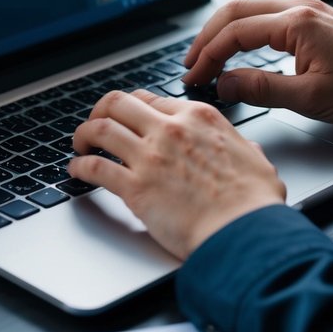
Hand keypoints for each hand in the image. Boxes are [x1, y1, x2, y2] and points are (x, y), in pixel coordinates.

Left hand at [70, 90, 285, 259]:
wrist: (244, 232)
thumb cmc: (253, 203)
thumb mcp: (256, 160)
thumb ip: (244, 148)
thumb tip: (246, 149)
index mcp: (199, 118)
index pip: (153, 100)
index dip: (136, 109)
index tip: (130, 119)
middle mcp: (170, 129)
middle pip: (119, 103)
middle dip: (101, 110)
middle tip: (96, 122)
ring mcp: (150, 156)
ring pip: (100, 129)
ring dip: (83, 134)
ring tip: (79, 144)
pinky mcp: (135, 187)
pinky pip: (94, 167)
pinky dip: (79, 167)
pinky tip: (76, 171)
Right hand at [183, 0, 332, 127]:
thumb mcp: (311, 99)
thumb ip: (262, 89)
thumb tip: (225, 84)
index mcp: (298, 23)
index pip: (236, 33)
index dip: (208, 56)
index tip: (194, 77)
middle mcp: (301, 9)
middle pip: (237, 11)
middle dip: (208, 37)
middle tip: (190, 64)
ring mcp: (310, 12)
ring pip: (252, 11)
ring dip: (225, 32)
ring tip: (208, 58)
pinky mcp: (316, 21)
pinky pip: (270, 18)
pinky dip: (246, 32)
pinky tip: (240, 50)